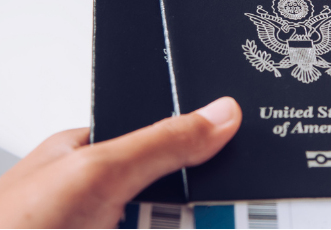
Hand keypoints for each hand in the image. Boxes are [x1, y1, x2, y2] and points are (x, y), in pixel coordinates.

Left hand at [0, 97, 241, 227]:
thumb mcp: (96, 174)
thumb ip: (160, 144)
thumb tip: (219, 113)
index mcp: (91, 155)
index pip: (169, 146)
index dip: (205, 163)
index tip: (239, 186)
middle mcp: (98, 198)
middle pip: (175, 203)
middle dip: (189, 215)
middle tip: (161, 222)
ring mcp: (102, 228)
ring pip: (166, 225)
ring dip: (177, 225)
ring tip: (167, 224)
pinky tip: (174, 229)